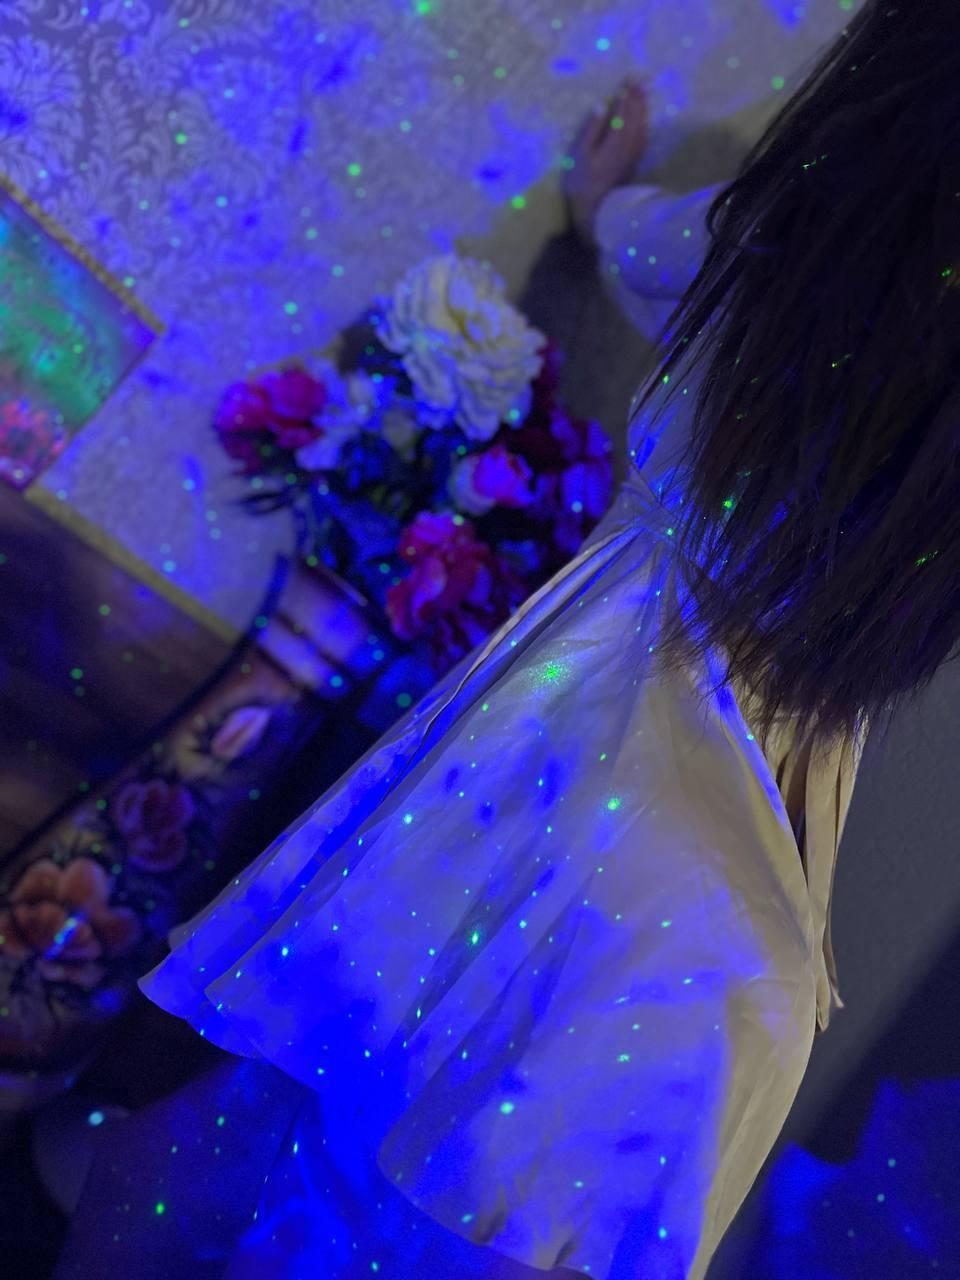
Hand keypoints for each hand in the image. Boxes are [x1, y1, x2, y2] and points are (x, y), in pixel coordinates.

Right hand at [563, 80, 648, 247]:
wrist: (597, 211)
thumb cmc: (582, 184)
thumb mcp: (580, 155)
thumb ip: (591, 130)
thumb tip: (599, 107)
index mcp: (614, 140)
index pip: (622, 111)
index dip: (624, 95)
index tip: (627, 79)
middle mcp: (628, 145)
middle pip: (635, 116)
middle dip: (636, 97)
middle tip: (638, 80)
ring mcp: (633, 155)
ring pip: (642, 125)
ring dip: (642, 108)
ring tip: (642, 93)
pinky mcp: (634, 163)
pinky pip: (643, 137)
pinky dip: (644, 123)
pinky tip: (643, 119)